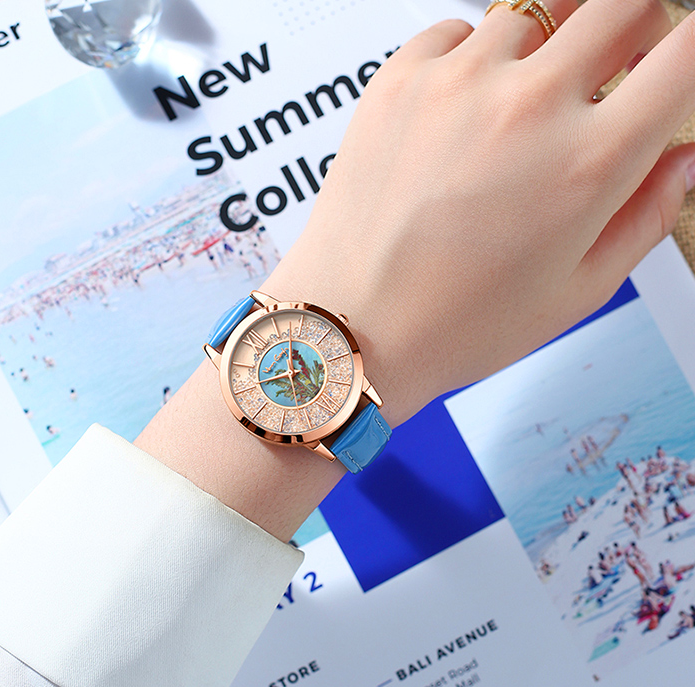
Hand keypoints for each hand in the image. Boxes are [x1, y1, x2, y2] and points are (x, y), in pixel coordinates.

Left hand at [138, 2, 694, 540]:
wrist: (352, 327)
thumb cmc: (453, 325)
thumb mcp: (575, 293)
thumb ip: (645, 217)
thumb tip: (680, 159)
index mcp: (586, 164)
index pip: (683, 56)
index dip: (685, 59)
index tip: (668, 75)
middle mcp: (527, 107)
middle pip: (623, 5)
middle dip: (634, 33)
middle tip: (609, 78)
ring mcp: (457, 84)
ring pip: (538, 12)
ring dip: (547, 49)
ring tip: (521, 111)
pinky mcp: (398, 81)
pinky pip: (459, 29)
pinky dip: (475, 57)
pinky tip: (464, 110)